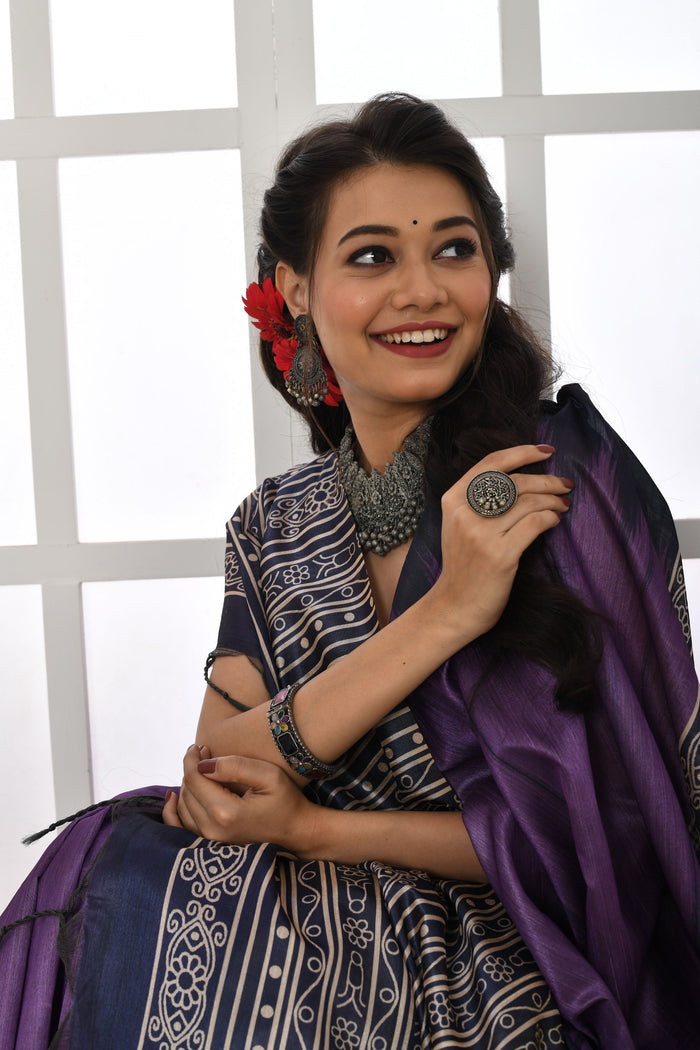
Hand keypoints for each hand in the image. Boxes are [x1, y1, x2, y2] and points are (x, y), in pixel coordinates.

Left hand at [162, 744, 317, 850]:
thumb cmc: (286, 800)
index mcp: (226, 812)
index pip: (195, 778)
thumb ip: (234, 766)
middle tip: (204, 753)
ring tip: (201, 769)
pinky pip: (181, 827)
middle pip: (187, 791)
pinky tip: (173, 797)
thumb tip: (203, 764)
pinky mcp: (211, 844)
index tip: (199, 746)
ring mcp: (211, 840)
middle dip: (191, 769)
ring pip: (183, 806)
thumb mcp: (268, 775)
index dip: (192, 759)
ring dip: (187, 784)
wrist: (295, 831)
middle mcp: (213, 829)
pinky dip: (174, 811)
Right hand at [432, 445, 571, 642]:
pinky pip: (535, 523)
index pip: (491, 463)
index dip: (522, 452)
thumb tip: (522, 477)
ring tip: (563, 505)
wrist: (455, 606)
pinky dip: (550, 518)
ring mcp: (482, 534)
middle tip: (565, 485)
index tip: (546, 451)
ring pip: (529, 502)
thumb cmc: (464, 565)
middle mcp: (465, 513)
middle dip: (547, 480)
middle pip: (515, 481)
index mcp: (453, 500)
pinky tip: (554, 521)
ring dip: (553, 500)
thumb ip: (479, 500)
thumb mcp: (459, 525)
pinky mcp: (501, 554)